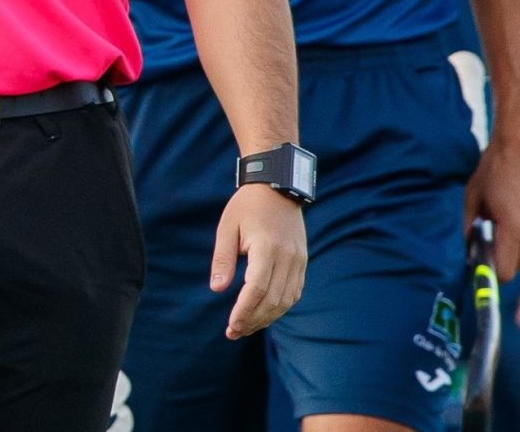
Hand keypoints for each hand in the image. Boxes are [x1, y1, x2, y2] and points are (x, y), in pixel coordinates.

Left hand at [212, 184, 307, 338]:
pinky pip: (294, 291)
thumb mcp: (227, 228)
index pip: (258, 288)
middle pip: (273, 299)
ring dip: (267, 317)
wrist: (277, 186)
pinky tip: (263, 313)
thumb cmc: (246, 206)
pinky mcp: (302, 261)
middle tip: (233, 332)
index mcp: (267, 247)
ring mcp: (299, 259)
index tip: (231, 326)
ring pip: (287, 300)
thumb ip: (223, 260)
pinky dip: (280, 306)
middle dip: (253, 320)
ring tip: (246, 327)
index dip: (245, 311)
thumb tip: (217, 290)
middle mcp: (288, 256)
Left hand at [467, 127, 519, 281]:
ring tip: (491, 228)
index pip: (506, 270)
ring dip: (508, 250)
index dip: (489, 273)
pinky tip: (504, 221)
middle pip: (516, 266)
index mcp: (515, 227)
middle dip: (497, 260)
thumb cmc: (493, 169)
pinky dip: (517, 241)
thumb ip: (469, 228)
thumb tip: (467, 251)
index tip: (476, 266)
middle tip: (479, 244)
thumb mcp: (472, 198)